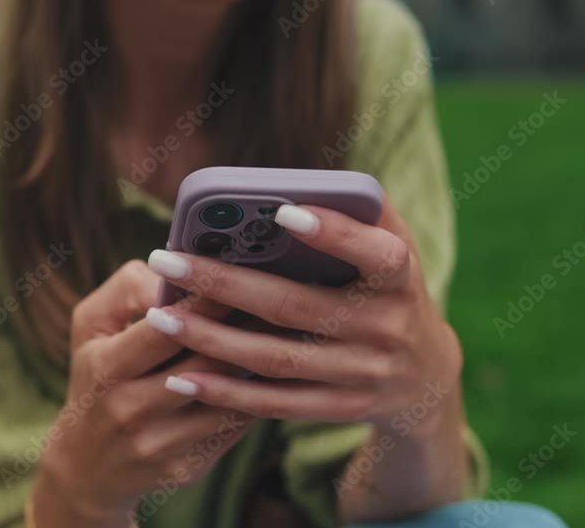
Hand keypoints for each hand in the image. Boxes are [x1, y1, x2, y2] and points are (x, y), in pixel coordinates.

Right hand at [32, 261, 255, 527]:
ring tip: (282, 333)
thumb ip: (128, 288)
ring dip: (257, 367)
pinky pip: (232, 426)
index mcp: (106, 367)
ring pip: (225, 398)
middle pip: (202, 366)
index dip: (205, 303)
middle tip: (277, 299)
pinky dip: (254, 397)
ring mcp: (159, 444)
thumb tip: (177, 274)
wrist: (86, 463)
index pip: (164, 330)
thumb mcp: (91, 324)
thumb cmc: (95, 373)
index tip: (239, 274)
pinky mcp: (186, 467)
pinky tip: (271, 373)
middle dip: (240, 331)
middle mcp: (130, 409)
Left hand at [144, 201, 463, 434]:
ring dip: (212, 338)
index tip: (283, 212)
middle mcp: (384, 329)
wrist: (424, 379)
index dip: (334, 234)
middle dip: (224, 283)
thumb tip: (305, 177)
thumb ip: (363, 212)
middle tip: (167, 261)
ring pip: (275, 357)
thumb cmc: (390, 291)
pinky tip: (182, 377)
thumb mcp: (396, 250)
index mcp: (400, 280)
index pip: (376, 254)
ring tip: (161, 315)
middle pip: (295, 306)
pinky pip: (275, 403)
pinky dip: (226, 392)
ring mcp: (360, 374)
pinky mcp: (338, 408)